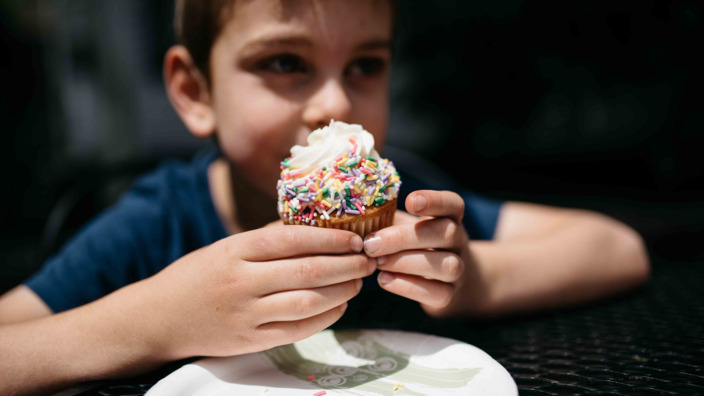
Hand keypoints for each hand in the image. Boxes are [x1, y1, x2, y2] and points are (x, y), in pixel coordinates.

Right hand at [137, 226, 374, 358]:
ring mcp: (245, 314)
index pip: (293, 238)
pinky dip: (325, 318)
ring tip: (358, 281)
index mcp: (235, 249)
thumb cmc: (197, 276)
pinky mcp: (248, 341)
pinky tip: (339, 306)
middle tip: (369, 259)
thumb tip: (314, 226)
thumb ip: (266, 239)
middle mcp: (241, 281)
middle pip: (308, 271)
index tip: (355, 237)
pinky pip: (297, 330)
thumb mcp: (225, 247)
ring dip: (341, 291)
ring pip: (307, 302)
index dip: (331, 238)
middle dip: (347, 265)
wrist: (158, 318)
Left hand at [363, 190, 471, 316]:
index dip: (434, 200)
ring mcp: (459, 269)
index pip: (452, 203)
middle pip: (445, 233)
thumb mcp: (405, 226)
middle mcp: (459, 241)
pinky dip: (408, 287)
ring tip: (378, 263)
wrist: (441, 280)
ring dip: (407, 263)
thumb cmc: (414, 244)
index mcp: (450, 217)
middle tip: (371, 244)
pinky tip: (384, 280)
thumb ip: (389, 219)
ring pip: (446, 265)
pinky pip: (438, 293)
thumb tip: (357, 216)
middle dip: (404, 238)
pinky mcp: (450, 294)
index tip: (410, 201)